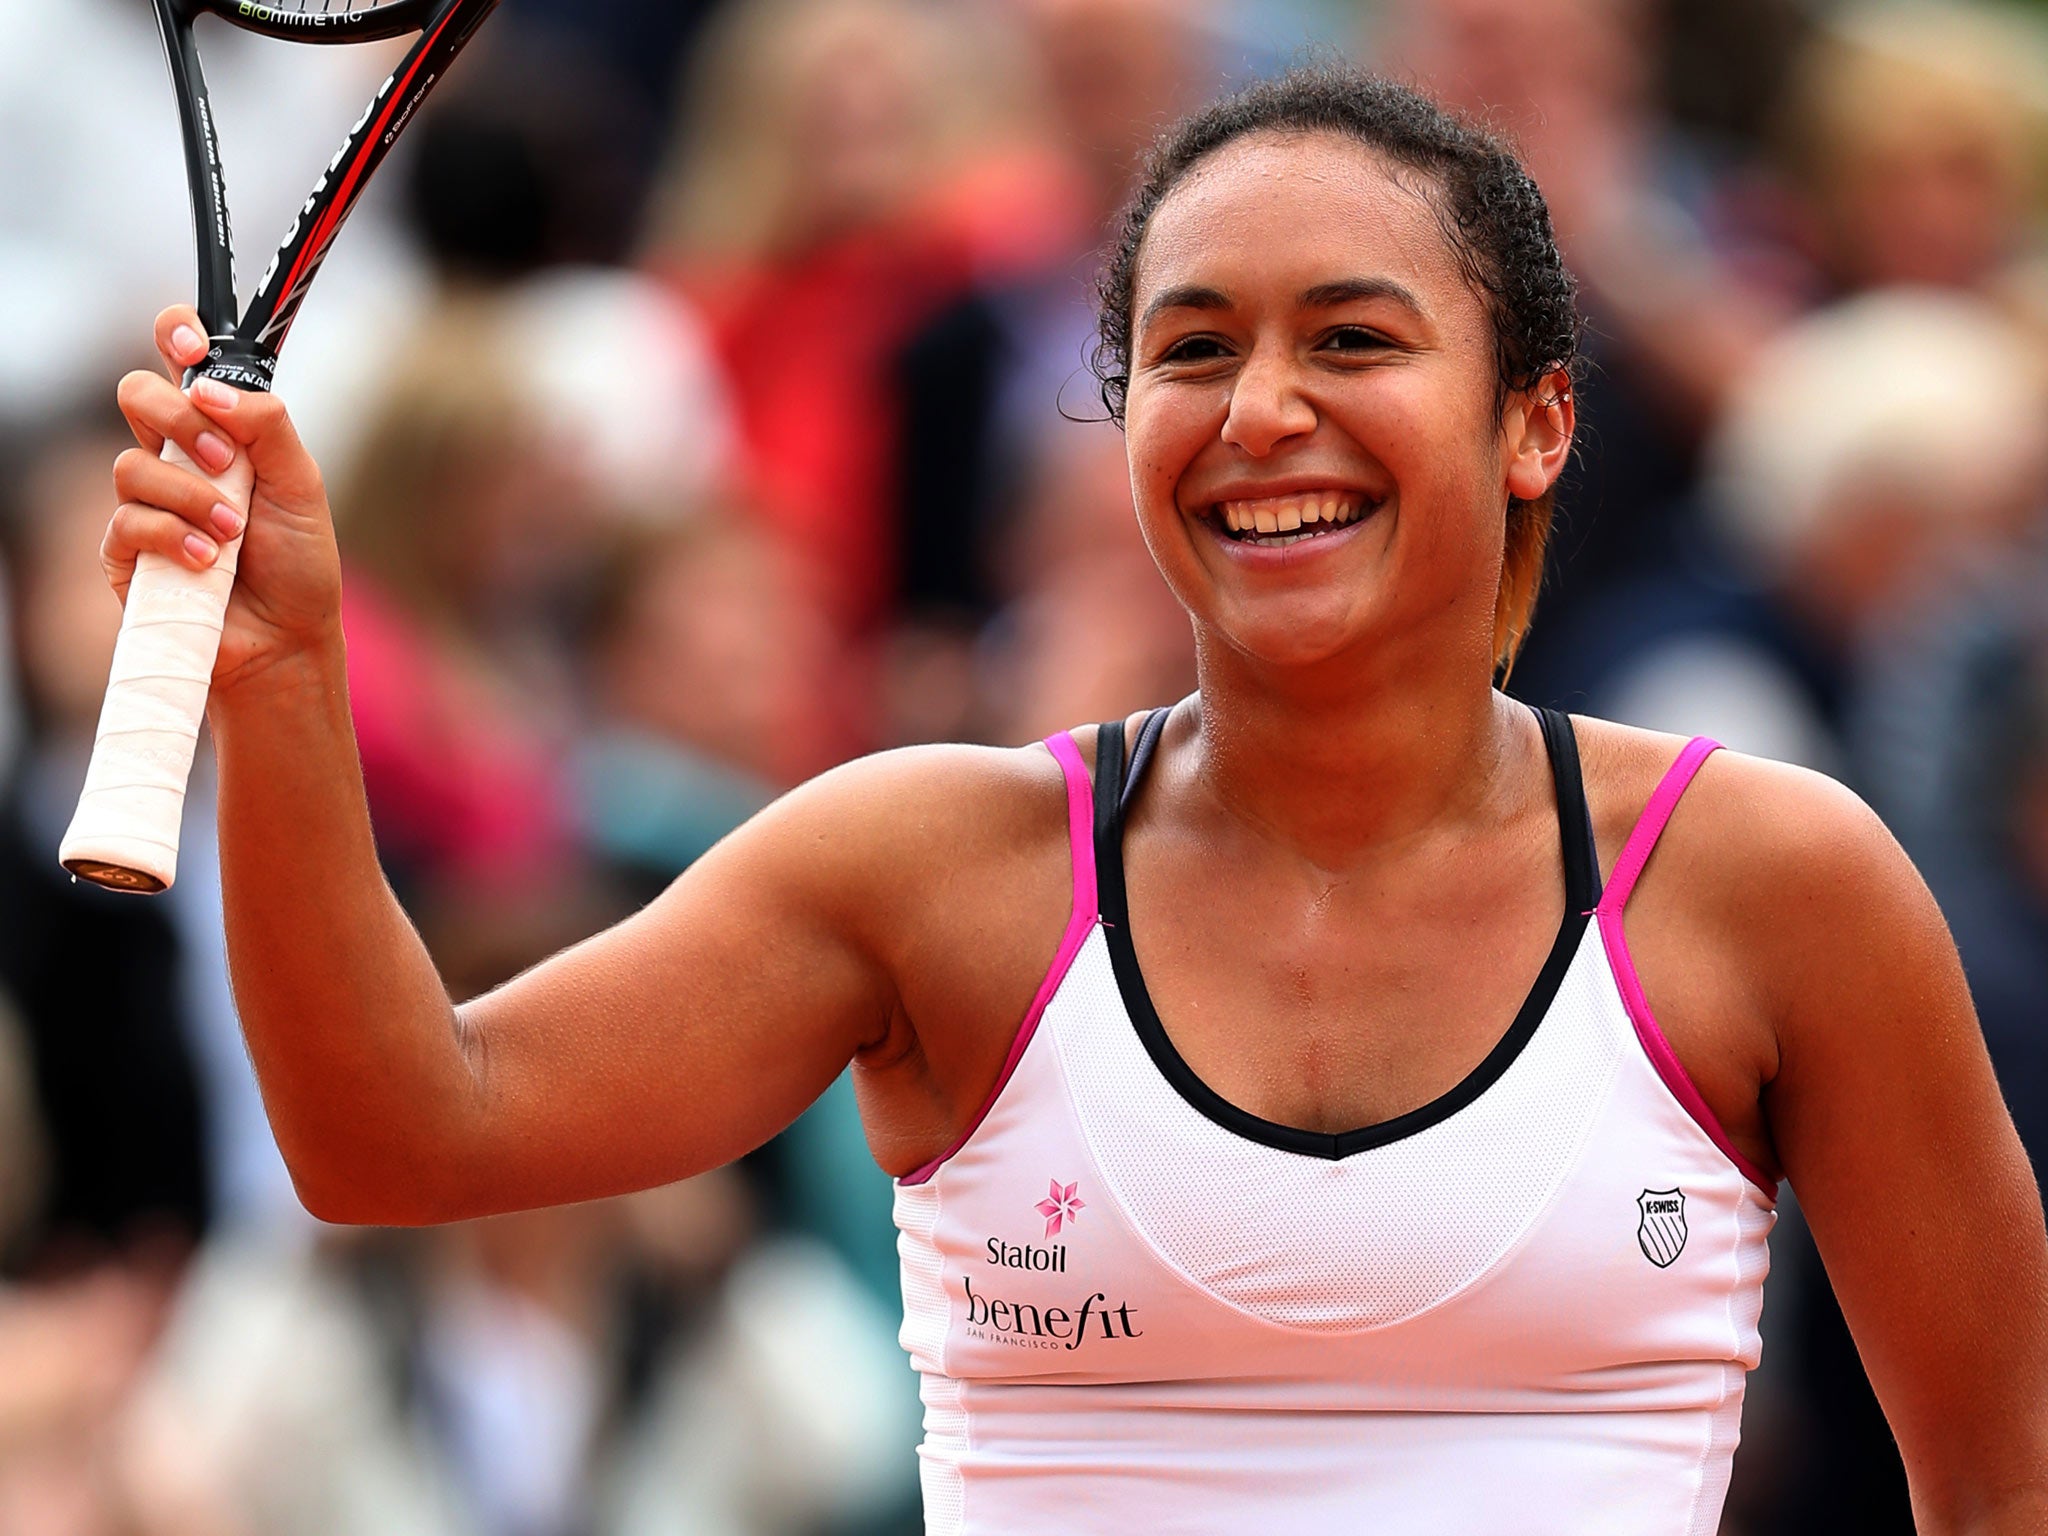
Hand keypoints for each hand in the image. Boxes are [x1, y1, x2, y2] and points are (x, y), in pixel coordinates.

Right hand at [106, 305, 343, 693]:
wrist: (287, 638)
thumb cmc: (298, 563)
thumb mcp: (303, 485)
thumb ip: (269, 426)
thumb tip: (212, 387)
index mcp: (220, 432)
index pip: (181, 363)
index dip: (176, 335)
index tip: (192, 343)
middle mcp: (175, 458)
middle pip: (136, 394)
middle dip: (176, 416)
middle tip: (224, 460)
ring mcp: (146, 502)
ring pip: (131, 463)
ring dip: (191, 497)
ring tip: (233, 534)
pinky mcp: (125, 550)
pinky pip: (129, 521)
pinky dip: (175, 538)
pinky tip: (209, 563)